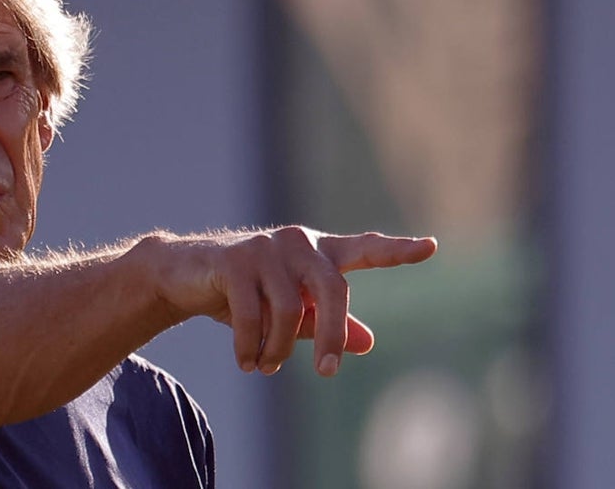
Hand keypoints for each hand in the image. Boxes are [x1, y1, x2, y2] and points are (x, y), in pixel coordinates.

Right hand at [142, 226, 436, 376]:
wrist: (183, 277)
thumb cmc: (245, 295)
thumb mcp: (289, 313)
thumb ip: (327, 324)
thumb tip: (368, 342)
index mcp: (317, 253)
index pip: (364, 249)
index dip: (397, 250)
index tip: (431, 247)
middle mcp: (298, 242)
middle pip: (333, 290)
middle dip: (332, 337)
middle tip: (326, 373)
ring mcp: (265, 247)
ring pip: (289, 311)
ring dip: (277, 349)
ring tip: (264, 367)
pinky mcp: (234, 259)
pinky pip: (253, 315)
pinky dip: (251, 347)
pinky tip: (246, 362)